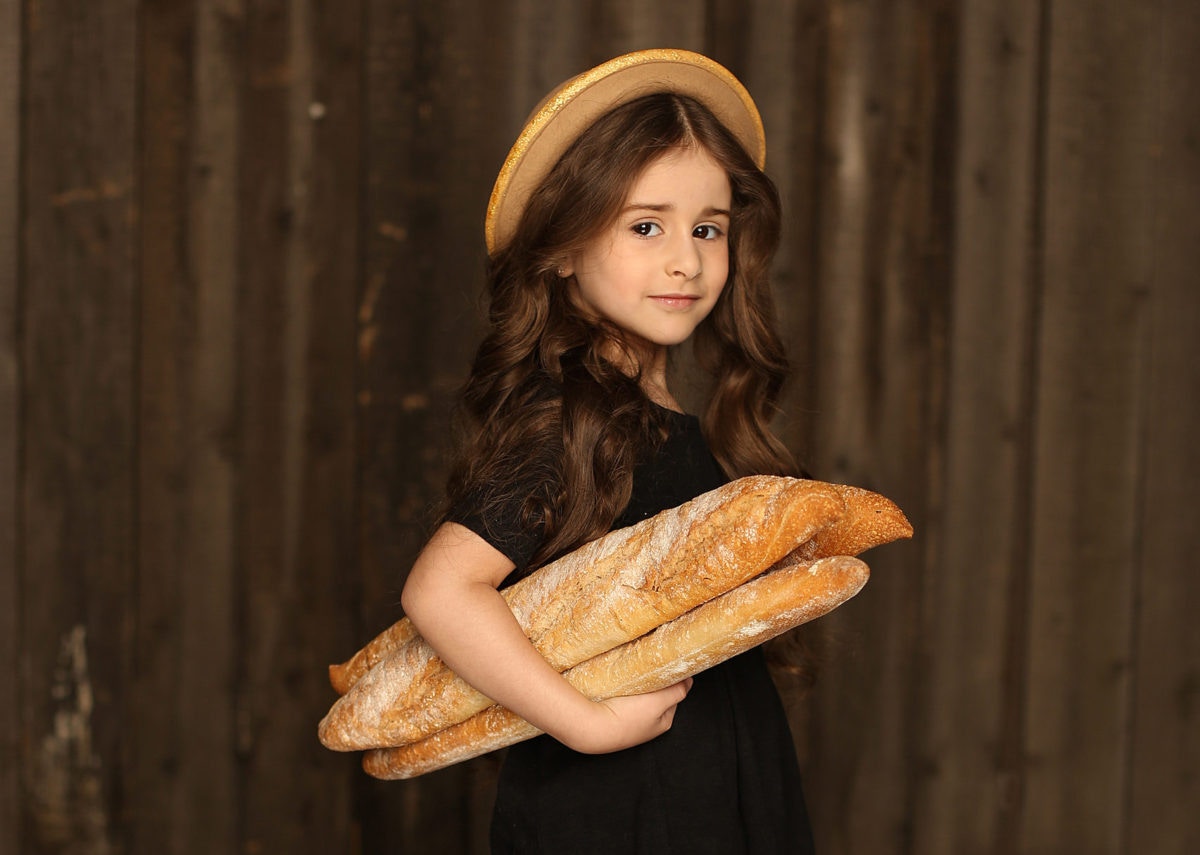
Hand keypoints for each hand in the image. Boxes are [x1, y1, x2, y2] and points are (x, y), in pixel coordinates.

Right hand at [555, 678, 693, 754]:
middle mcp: (647, 724)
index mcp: (663, 722)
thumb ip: (677, 691)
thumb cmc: (626, 718)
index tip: (667, 665)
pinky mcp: (612, 715)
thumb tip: (688, 681)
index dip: (672, 679)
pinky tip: (618, 681)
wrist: (591, 727)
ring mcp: (629, 720)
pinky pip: (622, 696)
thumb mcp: (660, 702)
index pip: (675, 695)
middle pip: (656, 694)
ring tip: (632, 672)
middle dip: (654, 681)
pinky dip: (623, 688)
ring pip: (638, 695)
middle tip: (648, 667)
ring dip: (637, 683)